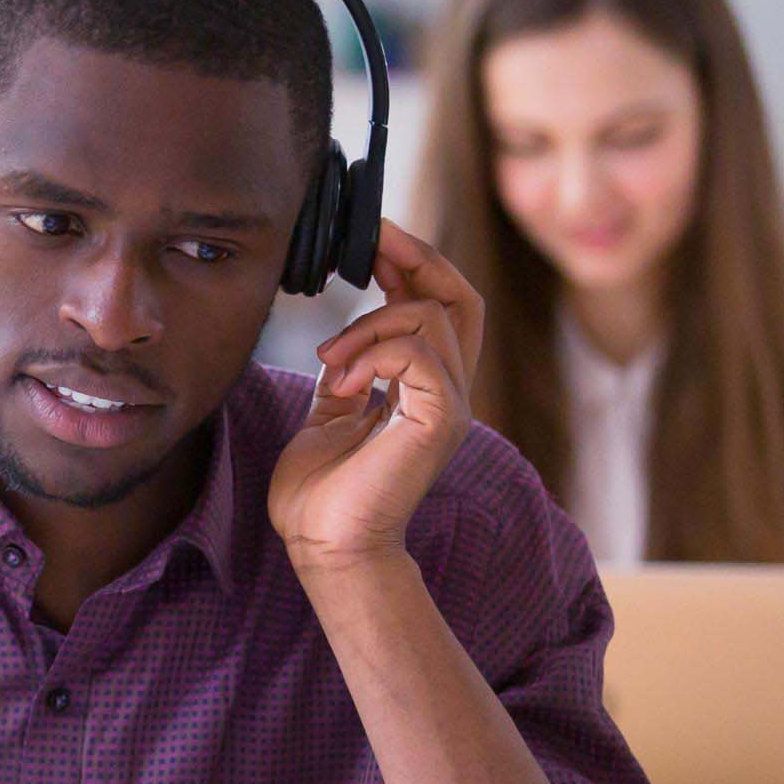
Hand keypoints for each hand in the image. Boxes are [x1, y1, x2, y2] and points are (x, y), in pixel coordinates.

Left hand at [269, 218, 486, 574]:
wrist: (324, 545)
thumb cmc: (322, 493)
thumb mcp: (329, 413)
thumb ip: (348, 374)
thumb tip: (341, 344)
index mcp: (425, 388)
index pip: (439, 306)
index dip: (412, 263)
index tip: (371, 238)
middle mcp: (448, 392)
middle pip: (460, 298)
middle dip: (418, 257)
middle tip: (372, 238)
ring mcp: (449, 406)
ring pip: (431, 318)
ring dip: (370, 322)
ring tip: (331, 361)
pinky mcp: (439, 421)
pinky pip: (419, 355)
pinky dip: (374, 354)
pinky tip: (341, 382)